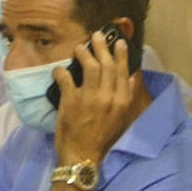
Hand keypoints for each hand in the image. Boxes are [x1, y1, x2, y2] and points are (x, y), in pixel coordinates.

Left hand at [53, 30, 138, 166]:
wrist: (83, 155)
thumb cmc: (103, 137)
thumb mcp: (121, 117)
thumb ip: (127, 95)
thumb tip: (132, 75)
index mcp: (122, 100)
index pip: (123, 71)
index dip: (121, 54)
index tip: (119, 41)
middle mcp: (108, 96)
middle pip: (106, 64)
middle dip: (101, 46)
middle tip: (96, 35)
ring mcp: (90, 98)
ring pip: (89, 66)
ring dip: (83, 53)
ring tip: (79, 48)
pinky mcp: (71, 101)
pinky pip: (66, 78)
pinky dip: (61, 71)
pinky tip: (59, 69)